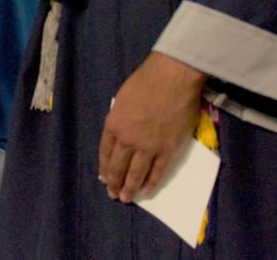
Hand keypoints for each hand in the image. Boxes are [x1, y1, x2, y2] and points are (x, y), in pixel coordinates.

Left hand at [99, 52, 207, 202]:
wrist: (172, 78)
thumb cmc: (145, 81)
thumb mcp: (122, 99)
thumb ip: (120, 117)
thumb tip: (121, 130)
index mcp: (113, 124)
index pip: (105, 152)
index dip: (105, 167)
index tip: (104, 177)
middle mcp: (127, 139)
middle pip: (118, 166)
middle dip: (114, 183)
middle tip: (113, 194)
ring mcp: (148, 147)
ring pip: (136, 174)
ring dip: (130, 188)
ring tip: (126, 199)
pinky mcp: (168, 150)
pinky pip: (158, 172)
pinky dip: (151, 183)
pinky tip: (147, 190)